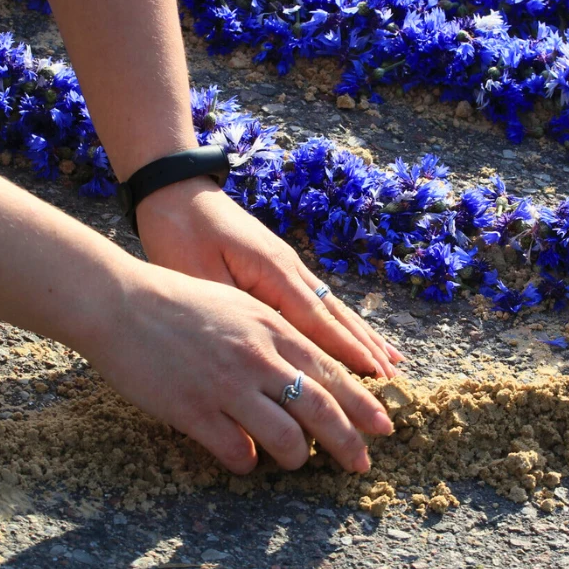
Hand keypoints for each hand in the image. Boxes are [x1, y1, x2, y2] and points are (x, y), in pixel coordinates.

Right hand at [82, 262, 394, 474]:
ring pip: (286, 439)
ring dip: (296, 457)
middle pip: (321, 410)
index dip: (363, 405)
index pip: (333, 374)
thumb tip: (306, 371)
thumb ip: (275, 337)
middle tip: (362, 465)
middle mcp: (258, 359)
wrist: (119, 303)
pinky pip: (236, 452)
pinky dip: (246, 462)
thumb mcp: (240, 306)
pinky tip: (242, 460)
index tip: (384, 426)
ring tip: (294, 461)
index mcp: (273, 329)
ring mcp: (227, 387)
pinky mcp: (194, 412)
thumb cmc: (177, 302)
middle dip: (349, 442)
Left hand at [135, 177, 403, 378]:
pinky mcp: (276, 265)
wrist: (174, 186)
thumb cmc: (179, 231)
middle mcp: (290, 268)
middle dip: (366, 350)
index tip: (375, 378)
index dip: (347, 352)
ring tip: (390, 363)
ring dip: (362, 337)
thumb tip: (257, 354)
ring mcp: (287, 265)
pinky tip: (352, 333)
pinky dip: (340, 322)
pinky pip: (317, 300)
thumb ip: (232, 313)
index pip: (317, 321)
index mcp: (273, 272)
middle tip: (394, 382)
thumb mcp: (197, 276)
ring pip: (332, 308)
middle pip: (336, 315)